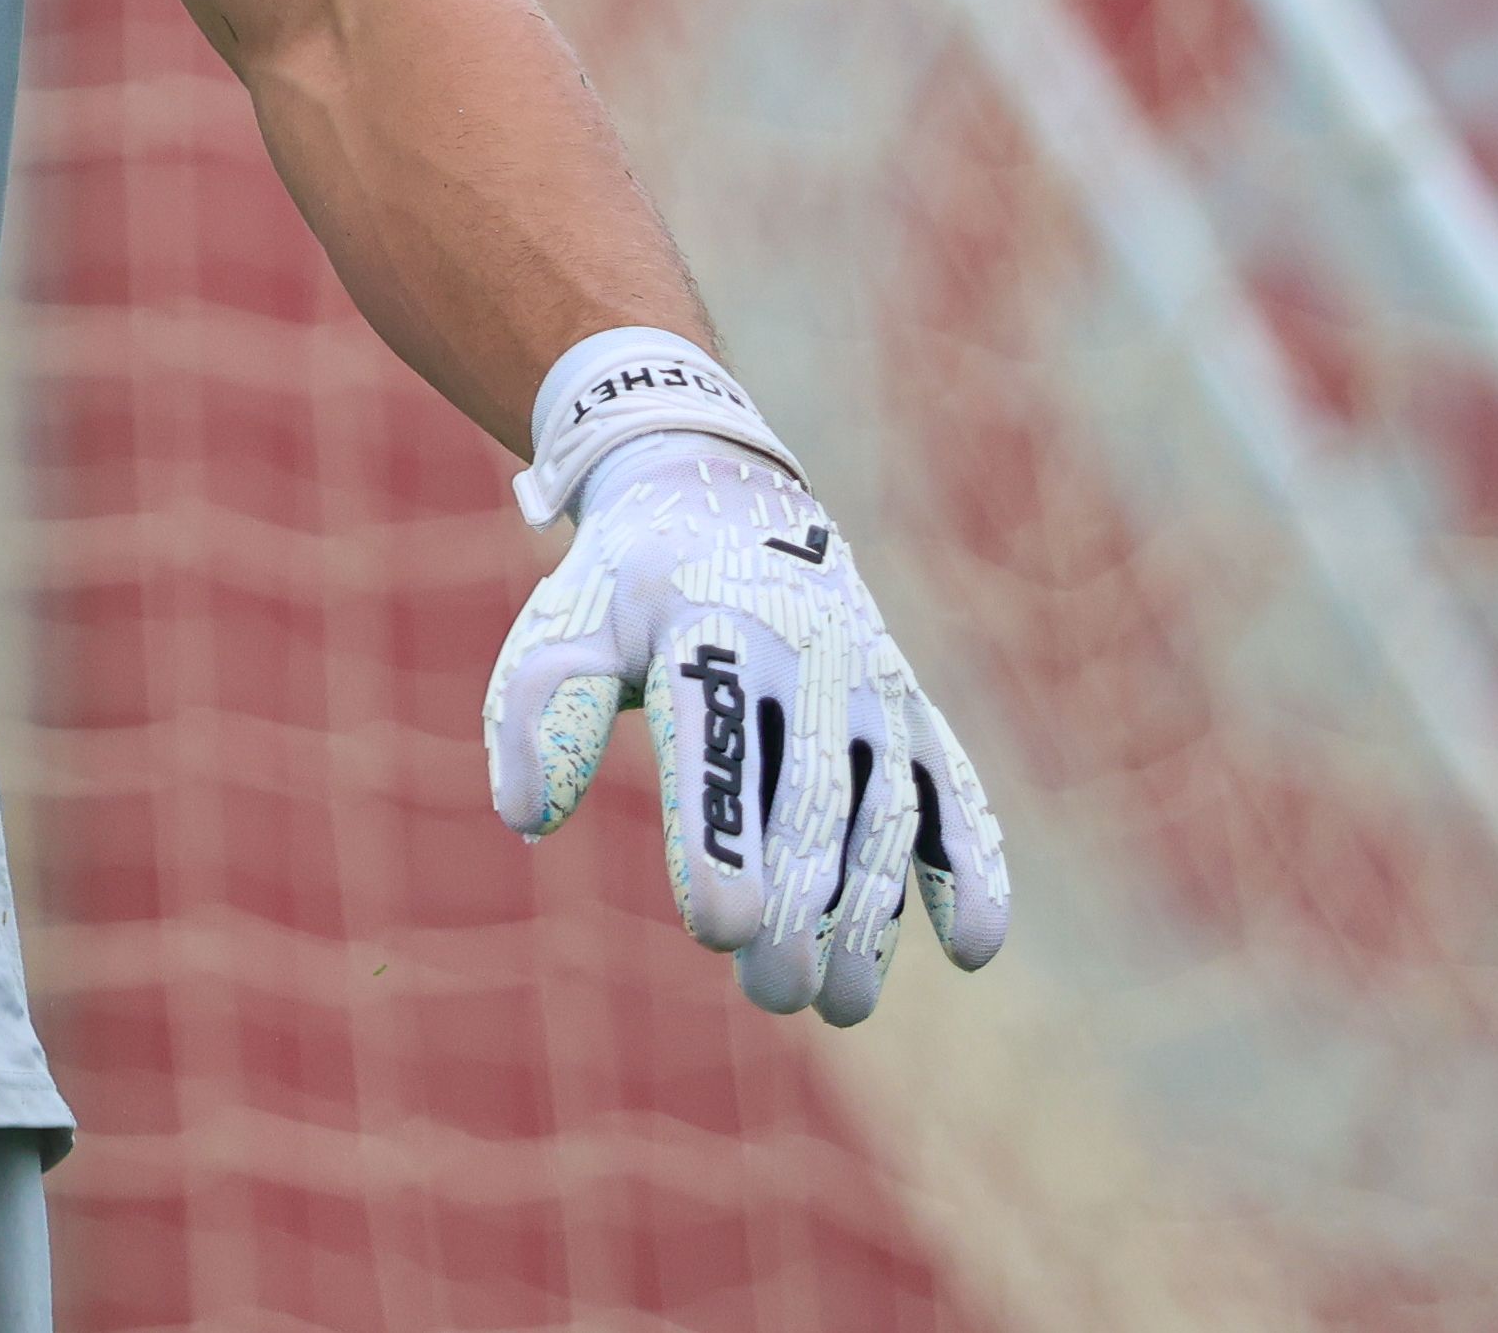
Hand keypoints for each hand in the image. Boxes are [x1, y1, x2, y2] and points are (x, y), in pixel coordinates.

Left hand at [486, 430, 1010, 1022]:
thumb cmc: (625, 590)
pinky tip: (970, 950)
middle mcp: (805, 651)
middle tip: (774, 992)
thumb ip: (536, 712)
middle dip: (800, 904)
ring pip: (885, 809)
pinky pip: (952, 788)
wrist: (721, 492)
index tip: (716, 933)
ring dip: (874, 912)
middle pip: (809, 795)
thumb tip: (526, 817)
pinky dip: (972, 862)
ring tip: (842, 1005)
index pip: (716, 743)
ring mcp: (870, 681)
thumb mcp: (564, 624)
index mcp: (708, 626)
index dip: (719, 839)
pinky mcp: (912, 708)